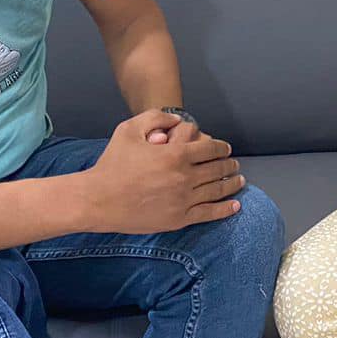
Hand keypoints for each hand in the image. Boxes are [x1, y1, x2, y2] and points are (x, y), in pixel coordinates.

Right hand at [86, 110, 244, 233]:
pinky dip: (225, 209)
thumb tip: (179, 120)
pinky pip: (209, 213)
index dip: (221, 147)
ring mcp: (183, 200)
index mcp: (175, 154)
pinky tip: (235, 205)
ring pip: (217, 190)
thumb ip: (156, 118)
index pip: (210, 148)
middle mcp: (184, 177)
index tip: (225, 149)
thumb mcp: (130, 129)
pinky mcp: (179, 219)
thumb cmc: (112, 163)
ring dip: (231, 183)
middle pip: (217, 168)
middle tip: (234, 164)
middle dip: (229, 165)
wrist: (98, 199)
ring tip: (239, 180)